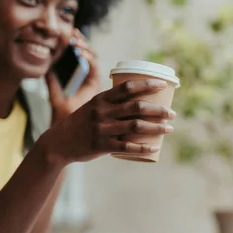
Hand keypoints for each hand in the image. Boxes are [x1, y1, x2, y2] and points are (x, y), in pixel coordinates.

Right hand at [44, 78, 175, 164]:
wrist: (59, 143)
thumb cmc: (81, 123)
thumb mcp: (92, 107)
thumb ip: (111, 102)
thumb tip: (137, 98)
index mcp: (101, 99)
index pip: (128, 87)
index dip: (147, 85)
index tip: (163, 85)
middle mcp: (102, 112)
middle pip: (137, 107)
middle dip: (159, 109)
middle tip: (173, 113)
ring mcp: (102, 129)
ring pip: (136, 126)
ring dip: (156, 127)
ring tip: (170, 129)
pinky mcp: (102, 146)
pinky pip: (127, 146)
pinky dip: (143, 147)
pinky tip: (155, 148)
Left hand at [46, 29, 100, 125]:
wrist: (65, 127)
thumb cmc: (61, 114)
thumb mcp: (54, 93)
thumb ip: (51, 80)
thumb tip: (45, 65)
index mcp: (83, 79)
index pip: (84, 56)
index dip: (80, 43)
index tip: (72, 34)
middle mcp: (90, 80)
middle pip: (92, 56)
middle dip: (84, 43)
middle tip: (74, 36)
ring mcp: (94, 83)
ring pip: (95, 61)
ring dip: (86, 50)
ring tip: (76, 44)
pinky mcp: (96, 89)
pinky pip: (95, 71)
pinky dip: (89, 61)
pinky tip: (81, 56)